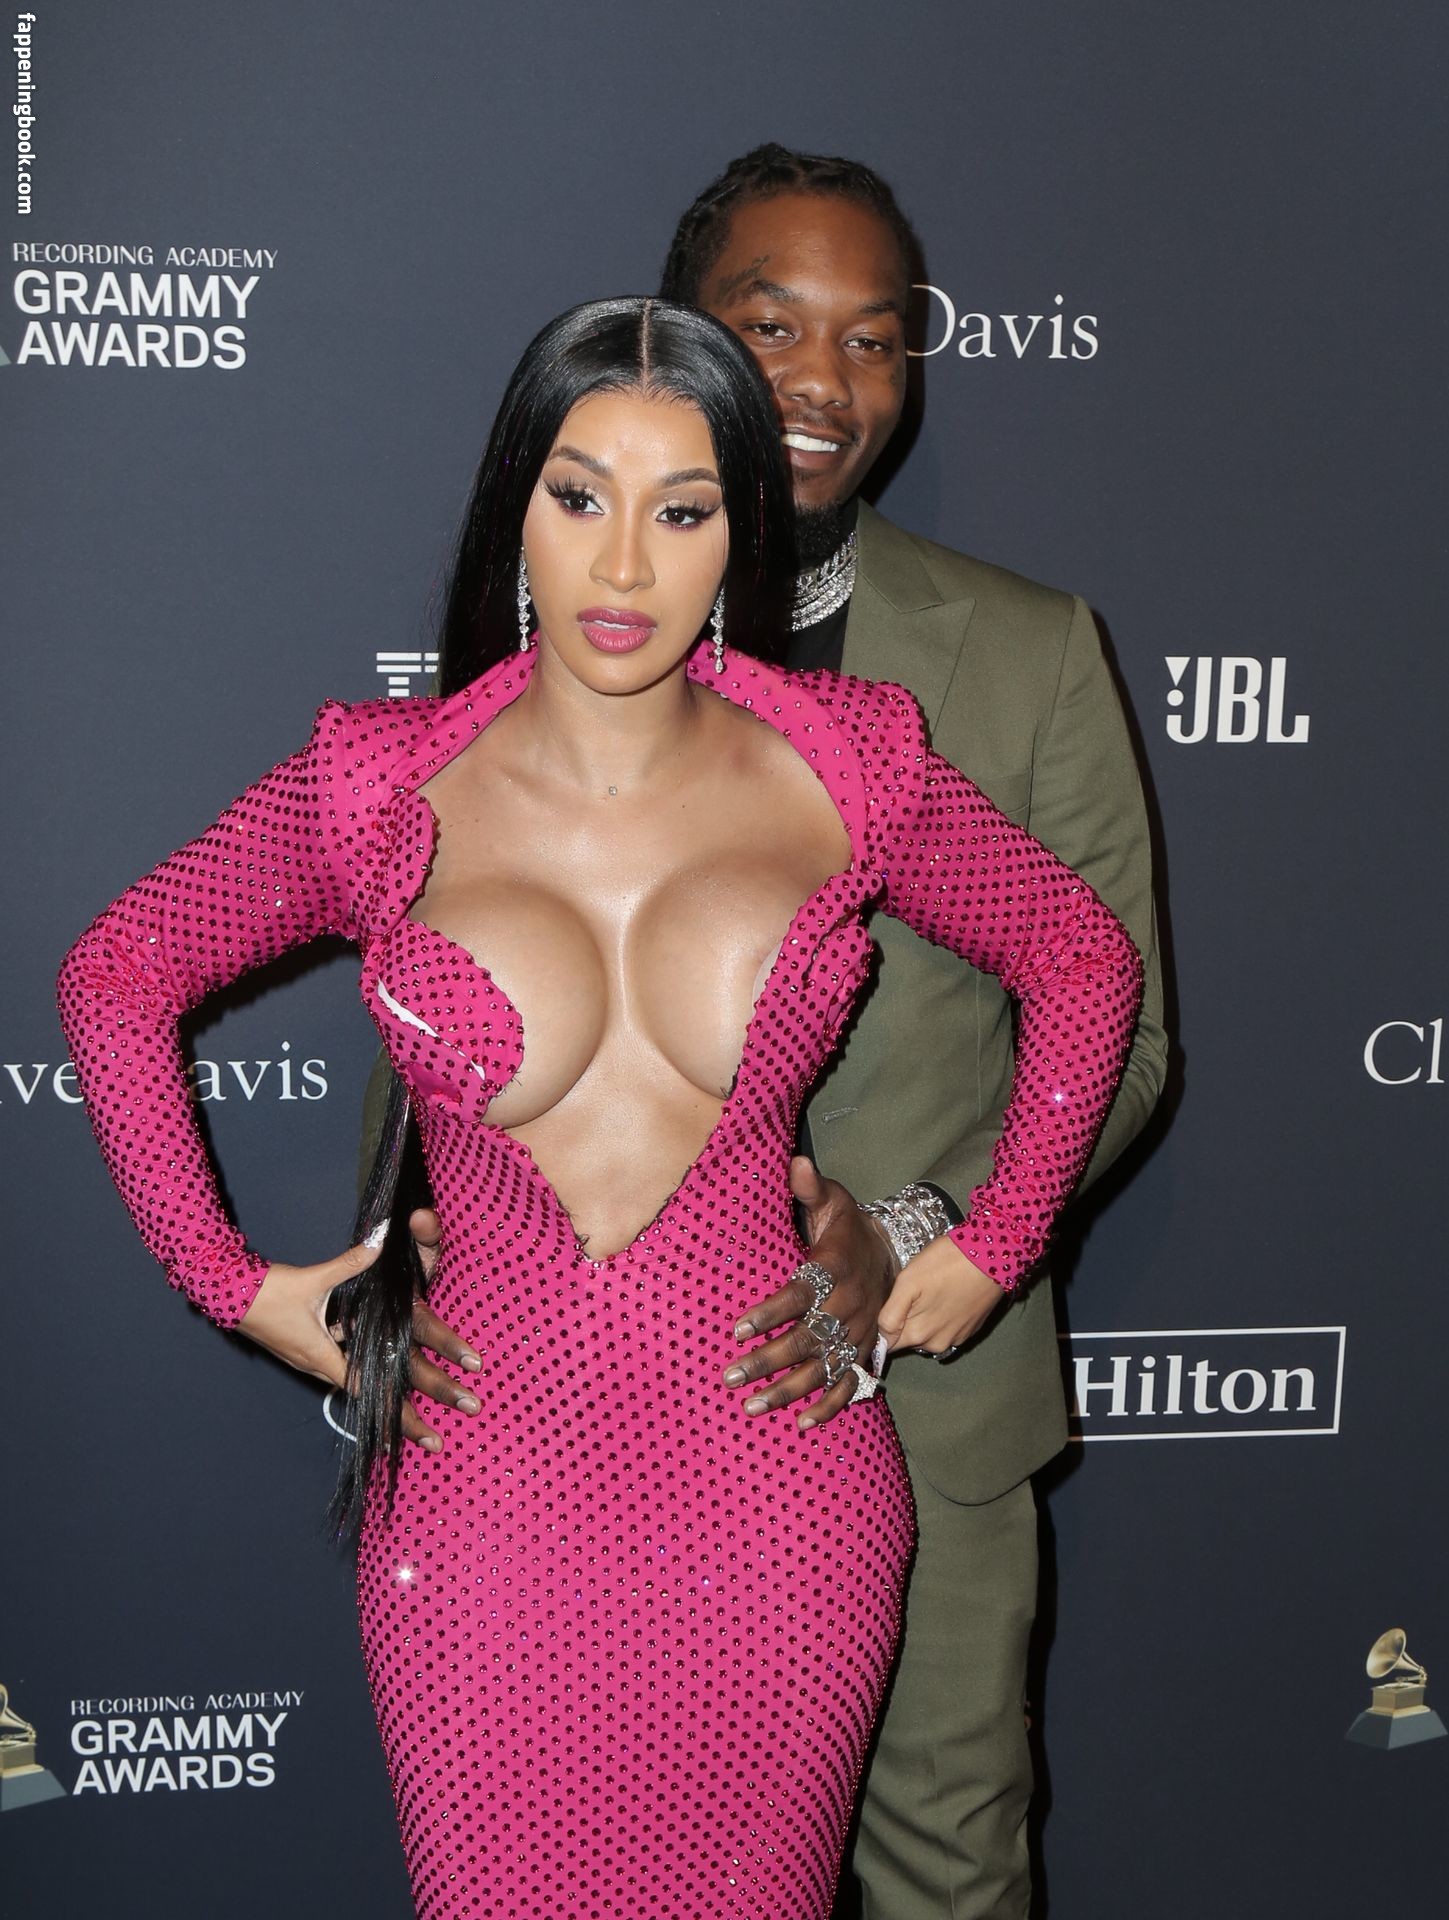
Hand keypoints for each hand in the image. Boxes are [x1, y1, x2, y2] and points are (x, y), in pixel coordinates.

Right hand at [236, 1223, 480, 1451]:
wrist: (226, 1293)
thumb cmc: (267, 1293)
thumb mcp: (313, 1279)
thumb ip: (351, 1264)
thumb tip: (381, 1245)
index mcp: (320, 1355)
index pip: (362, 1385)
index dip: (388, 1400)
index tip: (413, 1418)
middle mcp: (314, 1362)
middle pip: (357, 1383)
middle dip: (385, 1395)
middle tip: (416, 1409)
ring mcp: (305, 1354)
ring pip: (345, 1366)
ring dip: (367, 1369)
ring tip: (399, 1373)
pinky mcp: (300, 1343)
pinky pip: (332, 1352)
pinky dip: (350, 1349)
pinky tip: (364, 1332)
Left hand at [720, 1156, 897, 1433]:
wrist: (895, 1252)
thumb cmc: (848, 1227)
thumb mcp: (834, 1201)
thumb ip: (810, 1187)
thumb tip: (793, 1163)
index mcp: (836, 1268)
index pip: (800, 1293)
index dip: (771, 1312)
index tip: (738, 1329)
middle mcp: (850, 1306)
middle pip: (807, 1339)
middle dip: (768, 1360)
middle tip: (731, 1376)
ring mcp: (860, 1333)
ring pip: (824, 1368)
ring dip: (789, 1390)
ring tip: (753, 1404)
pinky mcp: (866, 1351)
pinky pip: (851, 1384)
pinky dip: (829, 1406)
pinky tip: (802, 1424)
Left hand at [876, 1235, 1005, 1355]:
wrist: (992, 1257)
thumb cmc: (946, 1264)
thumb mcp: (908, 1281)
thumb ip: (890, 1314)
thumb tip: (881, 1336)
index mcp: (918, 1335)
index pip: (887, 1344)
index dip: (883, 1327)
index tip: (889, 1307)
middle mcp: (936, 1344)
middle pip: (908, 1338)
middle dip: (905, 1320)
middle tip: (912, 1292)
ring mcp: (956, 1339)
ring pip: (928, 1334)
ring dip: (925, 1319)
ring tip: (932, 1291)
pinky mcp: (971, 1330)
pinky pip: (947, 1329)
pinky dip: (943, 1317)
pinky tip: (948, 1295)